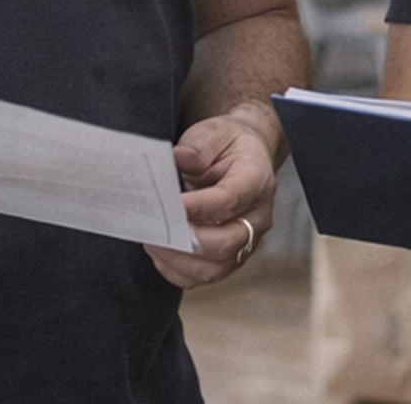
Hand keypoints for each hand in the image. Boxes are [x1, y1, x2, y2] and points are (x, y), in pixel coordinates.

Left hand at [144, 105, 279, 287]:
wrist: (246, 156)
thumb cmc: (227, 146)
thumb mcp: (212, 133)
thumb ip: (196, 148)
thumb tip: (177, 160)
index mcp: (257, 180)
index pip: (229, 200)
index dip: (199, 207)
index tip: (170, 208)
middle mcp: (257, 216)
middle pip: (226, 243)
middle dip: (186, 241)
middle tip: (154, 231)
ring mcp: (247, 241)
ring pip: (215, 267)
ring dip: (179, 260)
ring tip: (152, 241)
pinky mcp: (232, 256)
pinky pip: (205, 276)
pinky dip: (179, 271)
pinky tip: (161, 254)